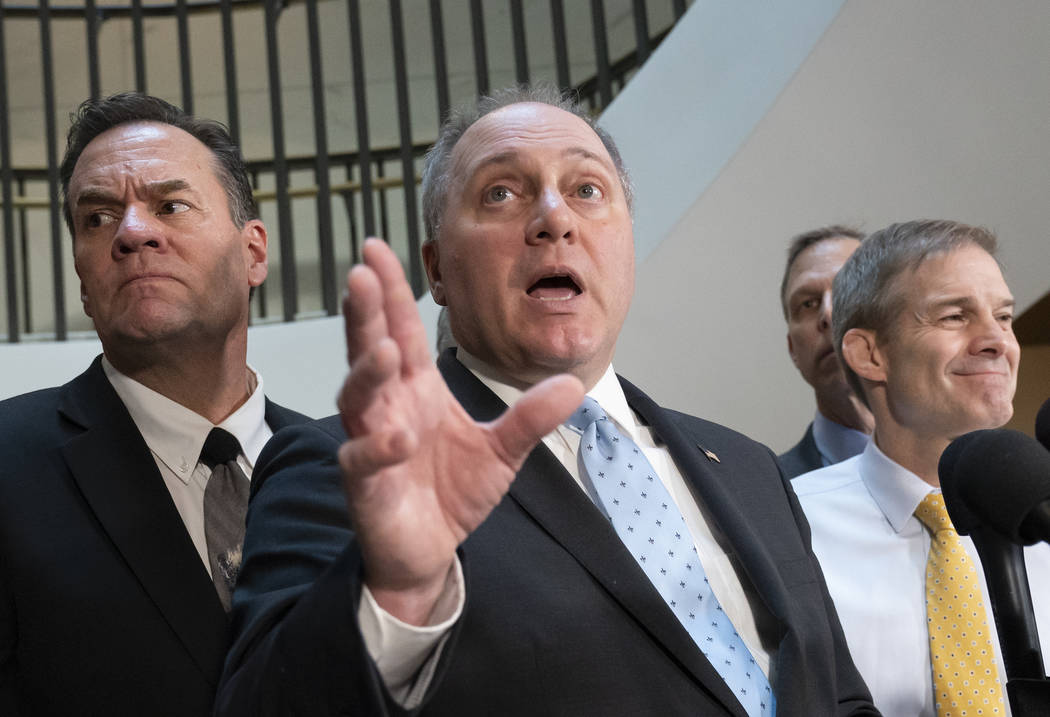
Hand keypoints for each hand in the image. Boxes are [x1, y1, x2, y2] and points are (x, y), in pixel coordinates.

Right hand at [337, 239, 582, 624]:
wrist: (431, 551)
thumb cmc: (453, 492)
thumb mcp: (503, 450)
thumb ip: (531, 417)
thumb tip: (573, 383)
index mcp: (416, 389)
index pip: (400, 330)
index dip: (390, 291)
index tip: (379, 247)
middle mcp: (388, 407)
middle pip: (369, 350)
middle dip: (365, 313)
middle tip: (363, 272)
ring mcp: (371, 442)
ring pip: (358, 397)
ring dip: (368, 371)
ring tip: (386, 347)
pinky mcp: (366, 484)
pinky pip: (362, 459)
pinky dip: (376, 447)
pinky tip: (397, 437)